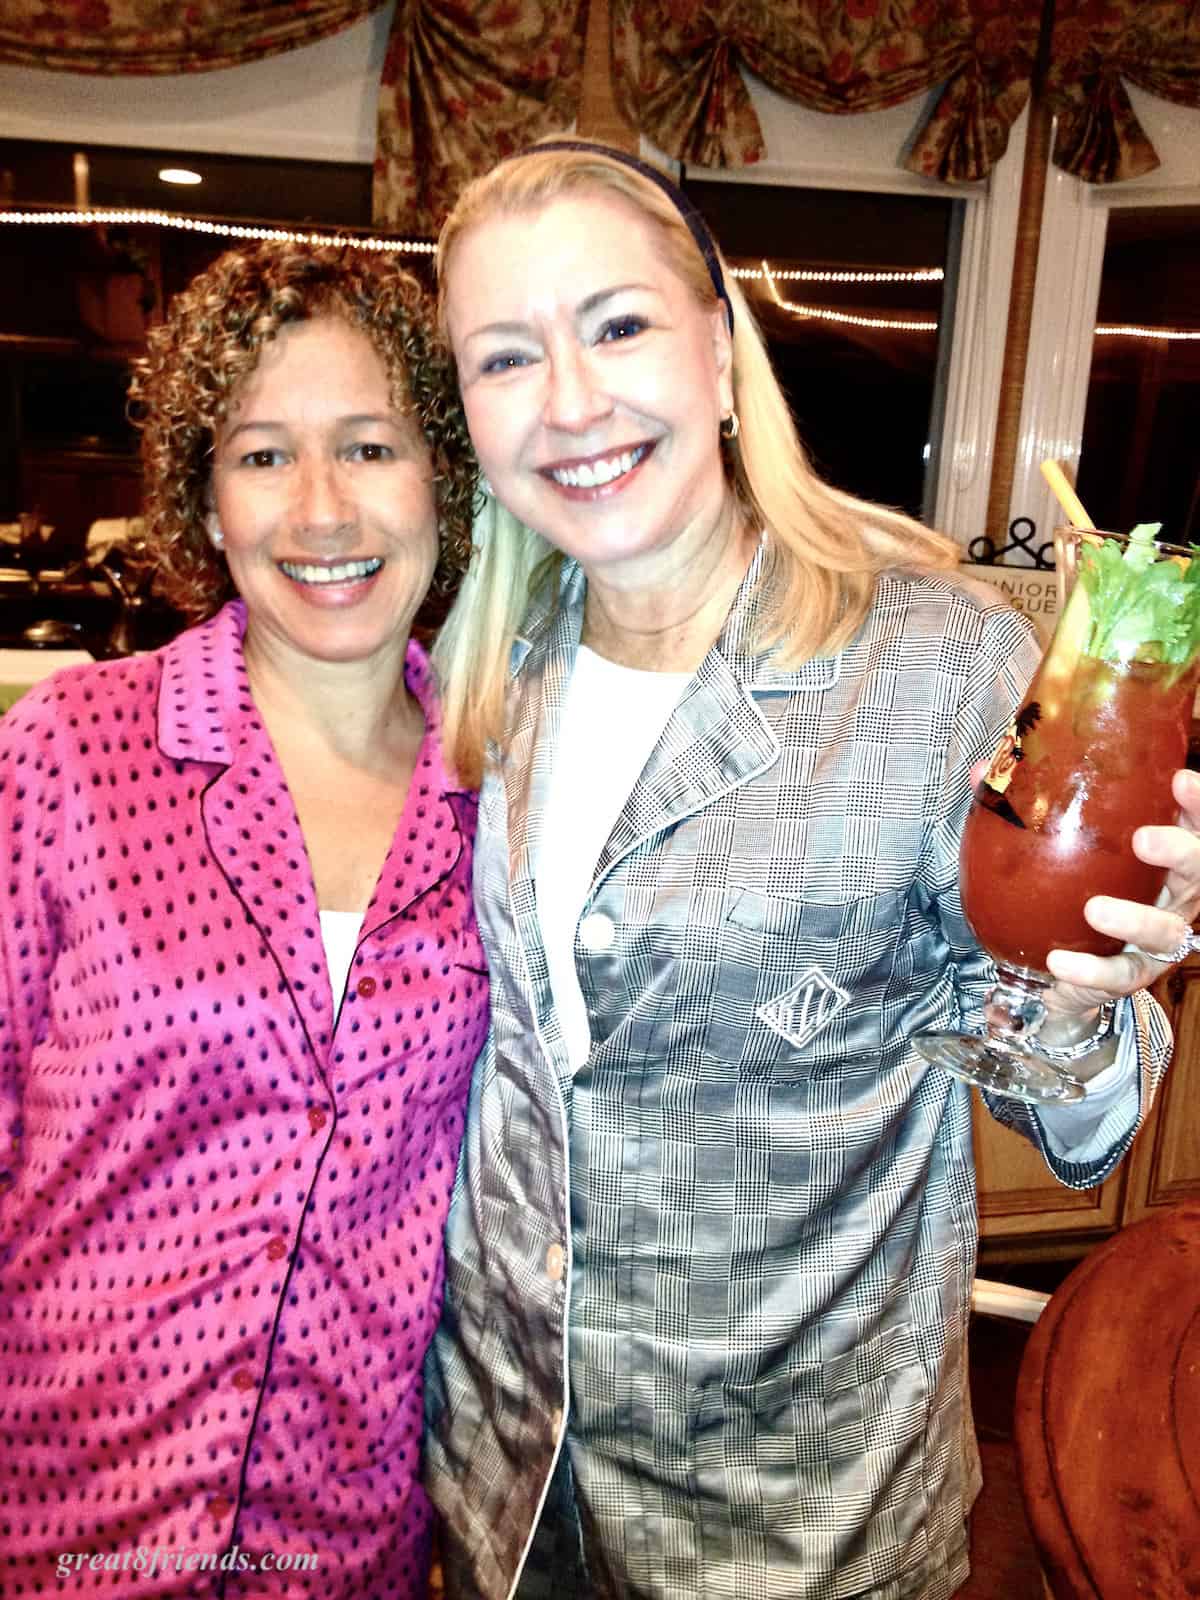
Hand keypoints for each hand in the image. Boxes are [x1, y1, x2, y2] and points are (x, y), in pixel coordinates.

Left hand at [1044, 766, 1199, 1017]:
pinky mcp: (1131, 975)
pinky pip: (1119, 975)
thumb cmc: (1069, 887)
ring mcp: (1157, 939)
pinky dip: (1091, 970)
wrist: (1058, 966)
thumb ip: (1026, 804)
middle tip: (1143, 839)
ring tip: (1094, 910)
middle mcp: (1172, 893)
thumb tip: (984, 770)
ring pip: (1167, 930)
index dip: (1196, 802)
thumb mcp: (1054, 843)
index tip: (1178, 779)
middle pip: (1198, 871)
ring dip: (1135, 919)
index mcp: (1162, 853)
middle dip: (1181, 852)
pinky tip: (1059, 961)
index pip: (1193, 822)